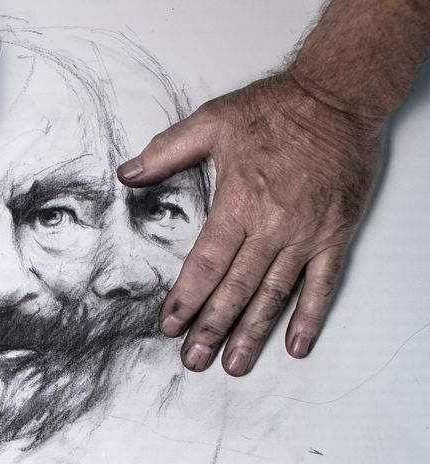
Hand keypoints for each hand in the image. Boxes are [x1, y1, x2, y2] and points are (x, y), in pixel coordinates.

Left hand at [117, 73, 381, 375]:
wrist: (338, 99)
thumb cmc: (275, 109)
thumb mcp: (211, 120)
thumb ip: (166, 151)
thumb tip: (127, 174)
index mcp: (238, 202)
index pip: (205, 264)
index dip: (186, 298)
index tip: (169, 325)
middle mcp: (271, 227)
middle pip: (235, 288)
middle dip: (211, 327)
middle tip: (194, 360)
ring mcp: (305, 235)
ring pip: (274, 295)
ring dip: (252, 333)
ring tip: (234, 364)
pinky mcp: (334, 236)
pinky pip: (322, 284)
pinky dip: (309, 317)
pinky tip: (295, 344)